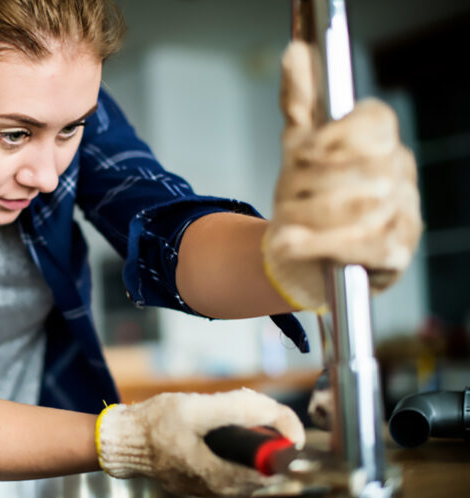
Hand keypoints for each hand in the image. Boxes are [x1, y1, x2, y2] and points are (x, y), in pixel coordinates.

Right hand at [95, 389, 304, 496]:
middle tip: (259, 412)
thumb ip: (236, 409)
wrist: (127, 441)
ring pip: (254, 468)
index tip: (281, 419)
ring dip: (255, 442)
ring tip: (240, 418)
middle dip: (268, 436)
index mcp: (221, 475)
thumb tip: (273, 411)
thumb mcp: (194, 407)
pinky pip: (238, 469)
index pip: (274, 465)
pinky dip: (241, 449)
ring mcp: (214, 490)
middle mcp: (221, 490)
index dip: (285, 439)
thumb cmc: (156, 423)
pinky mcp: (207, 483)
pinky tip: (227, 430)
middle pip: (268, 467)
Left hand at [263, 41, 422, 310]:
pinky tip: (292, 243)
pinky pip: (359, 245)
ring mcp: (402, 214)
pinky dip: (318, 245)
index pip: (376, 121)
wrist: (304, 255)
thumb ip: (299, 102)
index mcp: (381, 142)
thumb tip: (294, 53)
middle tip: (284, 197)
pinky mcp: (395, 253)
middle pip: (361, 167)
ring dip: (308, 217)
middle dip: (311, 185)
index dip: (337, 135)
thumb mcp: (297, 149)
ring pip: (357, 208)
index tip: (301, 152)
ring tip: (286, 224)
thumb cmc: (306, 198)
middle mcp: (399, 175)